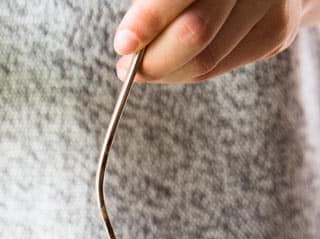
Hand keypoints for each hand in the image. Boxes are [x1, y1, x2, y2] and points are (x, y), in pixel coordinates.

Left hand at [114, 0, 313, 83]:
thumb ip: (160, 4)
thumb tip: (130, 41)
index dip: (150, 20)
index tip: (123, 44)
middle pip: (196, 33)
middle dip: (154, 59)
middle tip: (127, 68)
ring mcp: (270, 5)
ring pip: (207, 60)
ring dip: (167, 71)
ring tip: (145, 67)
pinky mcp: (276, 31)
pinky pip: (219, 67)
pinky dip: (188, 71)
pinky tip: (176, 63)